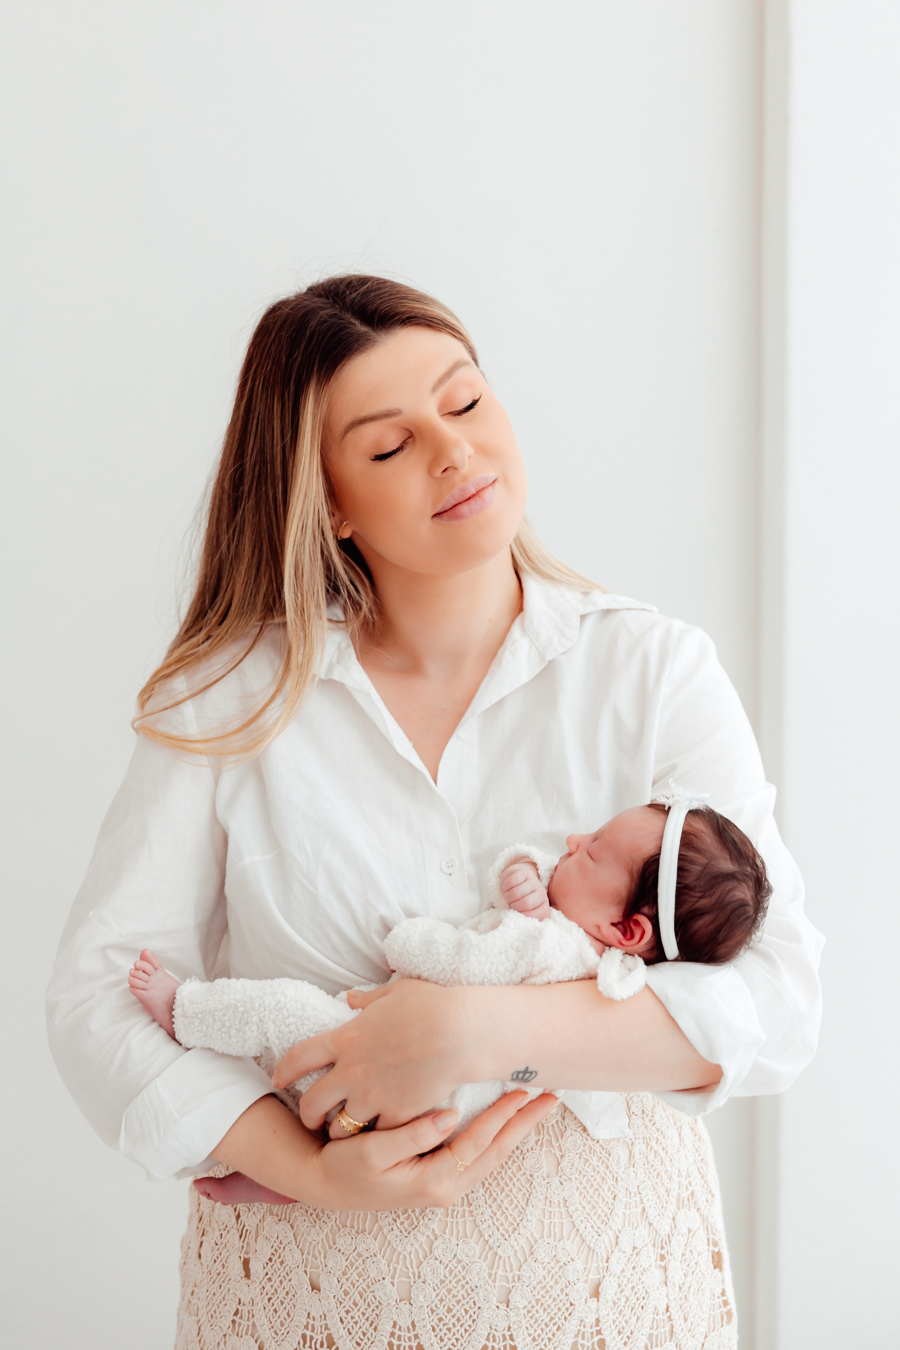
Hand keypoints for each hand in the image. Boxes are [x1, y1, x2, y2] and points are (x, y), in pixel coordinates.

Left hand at [273, 979, 477, 1130]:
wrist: (462, 1032)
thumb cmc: (432, 1005)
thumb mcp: (395, 993)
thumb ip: (367, 1001)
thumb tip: (350, 1000)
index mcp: (347, 1038)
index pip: (299, 1057)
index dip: (284, 1069)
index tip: (279, 1078)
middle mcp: (352, 1071)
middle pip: (313, 1102)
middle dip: (308, 1114)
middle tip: (312, 1119)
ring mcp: (373, 1096)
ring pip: (341, 1127)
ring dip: (341, 1130)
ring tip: (346, 1133)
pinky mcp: (397, 1115)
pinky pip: (377, 1135)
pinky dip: (377, 1138)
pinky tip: (380, 1138)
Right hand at [304, 1091, 556, 1209]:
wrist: (325, 1184)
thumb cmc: (344, 1166)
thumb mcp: (371, 1152)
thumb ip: (412, 1135)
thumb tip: (451, 1116)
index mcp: (433, 1181)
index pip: (479, 1144)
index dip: (503, 1116)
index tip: (525, 1091)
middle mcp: (445, 1186)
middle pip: (495, 1152)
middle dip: (524, 1124)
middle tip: (550, 1096)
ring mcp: (444, 1182)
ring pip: (491, 1153)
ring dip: (515, 1127)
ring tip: (537, 1103)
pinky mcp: (438, 1172)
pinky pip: (477, 1152)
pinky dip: (496, 1132)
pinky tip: (507, 1116)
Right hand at [500, 862, 551, 918]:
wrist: (517, 881)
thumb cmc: (519, 900)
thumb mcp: (523, 911)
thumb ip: (525, 916)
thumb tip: (521, 919)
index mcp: (544, 906)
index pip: (537, 915)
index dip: (524, 915)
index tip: (518, 912)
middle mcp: (542, 894)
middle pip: (526, 903)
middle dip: (514, 905)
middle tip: (511, 902)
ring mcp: (534, 882)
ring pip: (516, 892)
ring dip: (508, 896)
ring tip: (508, 895)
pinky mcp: (525, 872)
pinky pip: (511, 881)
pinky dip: (505, 886)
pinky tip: (507, 887)